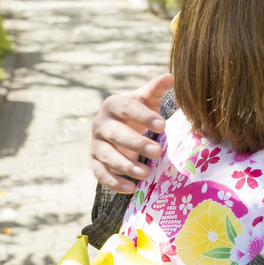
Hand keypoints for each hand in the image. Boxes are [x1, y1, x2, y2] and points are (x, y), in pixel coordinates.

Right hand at [90, 74, 173, 192]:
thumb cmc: (136, 112)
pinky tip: (131, 188)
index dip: (144, 116)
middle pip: (116, 134)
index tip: (163, 125)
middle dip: (136, 144)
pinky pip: (100, 173)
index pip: (127, 109)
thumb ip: (155, 89)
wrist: (116, 126)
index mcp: (112, 104)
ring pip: (107, 156)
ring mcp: (94, 144)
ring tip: (146, 173)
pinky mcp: (94, 162)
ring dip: (125, 166)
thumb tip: (170, 76)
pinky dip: (114, 182)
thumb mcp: (145, 99)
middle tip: (157, 152)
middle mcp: (100, 124)